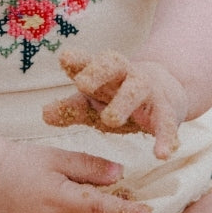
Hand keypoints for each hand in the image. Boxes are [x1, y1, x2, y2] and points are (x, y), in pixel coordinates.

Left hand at [42, 50, 185, 160]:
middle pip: (112, 66)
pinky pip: (166, 123)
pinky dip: (165, 138)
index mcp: (104, 72)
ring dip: (123, 103)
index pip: (88, 62)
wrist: (167, 89)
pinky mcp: (166, 110)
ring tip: (110, 119)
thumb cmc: (118, 96)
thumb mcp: (92, 103)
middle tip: (83, 84)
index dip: (77, 61)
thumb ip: (70, 108)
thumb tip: (44, 114)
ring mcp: (147, 90)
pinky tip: (162, 154)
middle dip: (98, 73)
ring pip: (136, 90)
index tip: (65, 58)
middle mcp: (126, 75)